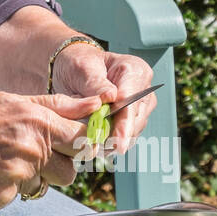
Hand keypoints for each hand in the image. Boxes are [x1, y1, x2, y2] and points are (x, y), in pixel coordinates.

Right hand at [0, 89, 105, 213]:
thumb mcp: (15, 102)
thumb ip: (58, 106)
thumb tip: (96, 103)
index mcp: (40, 124)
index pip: (83, 141)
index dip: (78, 146)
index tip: (69, 147)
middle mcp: (32, 151)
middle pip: (69, 173)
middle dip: (53, 168)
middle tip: (24, 155)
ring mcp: (16, 178)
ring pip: (39, 187)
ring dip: (25, 180)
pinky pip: (12, 200)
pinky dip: (0, 190)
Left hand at [51, 42, 156, 159]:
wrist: (72, 71)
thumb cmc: (77, 65)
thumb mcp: (82, 68)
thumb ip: (96, 83)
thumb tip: (112, 97)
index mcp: (135, 70)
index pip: (132, 100)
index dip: (125, 123)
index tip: (118, 143)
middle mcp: (143, 89)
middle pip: (135, 119)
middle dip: (118, 136)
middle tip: (99, 151)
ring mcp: (140, 106)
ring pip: (132, 131)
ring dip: (114, 140)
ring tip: (94, 147)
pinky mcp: (133, 120)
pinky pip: (125, 136)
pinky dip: (111, 142)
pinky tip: (98, 147)